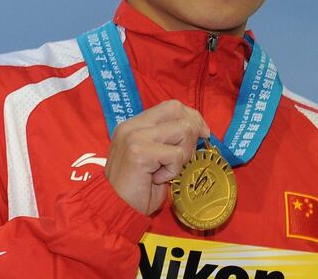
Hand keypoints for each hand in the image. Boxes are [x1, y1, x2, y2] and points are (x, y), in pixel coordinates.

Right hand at [104, 100, 210, 214]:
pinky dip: (173, 170)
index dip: (192, 117)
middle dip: (192, 132)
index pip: (172, 106)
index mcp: (134, 124)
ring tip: (166, 170)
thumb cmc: (138, 188)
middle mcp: (132, 126)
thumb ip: (169, 138)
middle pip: (178, 110)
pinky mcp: (140, 153)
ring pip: (183, 130)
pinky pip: (176, 154)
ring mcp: (134, 137)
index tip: (202, 134)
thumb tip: (201, 130)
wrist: (115, 210)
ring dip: (183, 155)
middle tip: (185, 157)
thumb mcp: (155, 155)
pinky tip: (157, 179)